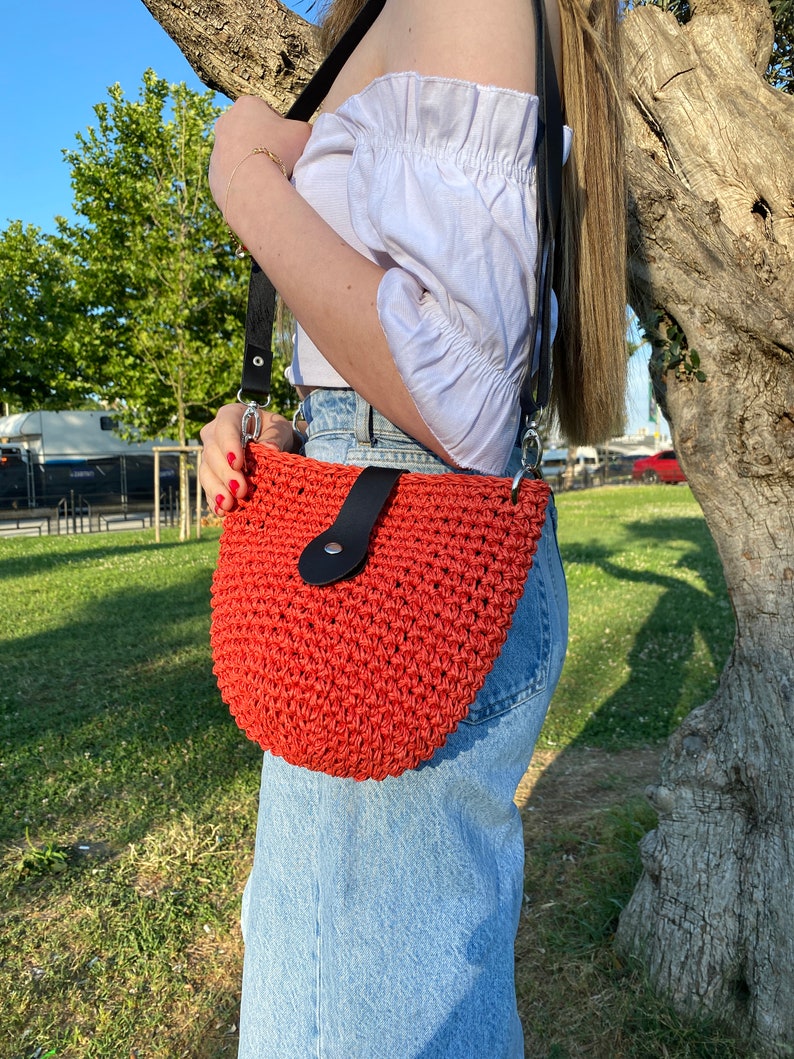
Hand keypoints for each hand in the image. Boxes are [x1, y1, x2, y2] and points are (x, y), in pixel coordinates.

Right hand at [199, 403, 295, 515]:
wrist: (269, 443)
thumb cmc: (274, 431)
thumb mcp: (280, 429)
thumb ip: (275, 437)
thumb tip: (269, 448)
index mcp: (230, 416)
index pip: (225, 429)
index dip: (228, 446)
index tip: (237, 463)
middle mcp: (214, 434)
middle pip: (212, 454)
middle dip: (226, 474)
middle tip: (240, 491)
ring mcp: (209, 455)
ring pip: (206, 472)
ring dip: (217, 490)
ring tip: (228, 505)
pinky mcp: (211, 474)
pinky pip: (208, 488)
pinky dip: (215, 500)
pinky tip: (222, 511)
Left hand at [209, 96, 311, 216]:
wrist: (253, 186)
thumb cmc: (280, 152)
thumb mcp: (304, 132)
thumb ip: (304, 128)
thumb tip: (303, 134)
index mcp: (247, 105)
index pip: (267, 112)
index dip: (281, 128)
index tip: (288, 144)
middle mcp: (226, 121)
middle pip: (250, 132)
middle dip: (263, 144)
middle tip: (279, 161)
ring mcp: (216, 148)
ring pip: (239, 155)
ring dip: (252, 163)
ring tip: (268, 178)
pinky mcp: (212, 173)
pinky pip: (232, 176)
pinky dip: (243, 181)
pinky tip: (256, 189)